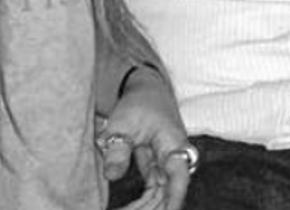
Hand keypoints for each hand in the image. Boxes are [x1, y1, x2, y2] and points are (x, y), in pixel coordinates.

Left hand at [96, 71, 194, 209]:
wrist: (146, 91)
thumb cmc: (140, 103)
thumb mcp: (124, 121)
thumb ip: (118, 147)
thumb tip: (111, 175)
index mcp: (173, 144)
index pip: (178, 177)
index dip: (174, 199)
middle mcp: (174, 159)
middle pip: (169, 193)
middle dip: (153, 209)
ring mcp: (166, 165)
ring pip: (161, 196)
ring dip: (146, 208)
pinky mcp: (156, 169)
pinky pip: (152, 193)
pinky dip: (141, 204)